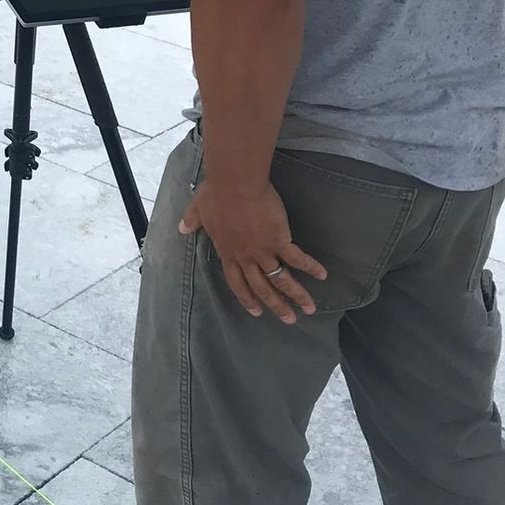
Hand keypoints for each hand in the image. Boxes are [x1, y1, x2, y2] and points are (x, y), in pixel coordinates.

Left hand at [180, 178, 327, 324]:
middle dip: (276, 305)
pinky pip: (297, 259)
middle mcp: (245, 257)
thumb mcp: (199, 208)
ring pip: (281, 279)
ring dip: (296, 295)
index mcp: (227, 251)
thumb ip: (192, 221)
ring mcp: (263, 251)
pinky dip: (311, 267)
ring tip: (309, 309)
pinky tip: (322, 275)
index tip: (256, 311)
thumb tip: (182, 228)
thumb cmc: (216, 194)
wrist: (234, 184)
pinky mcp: (279, 240)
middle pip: (262, 288)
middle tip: (288, 320)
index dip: (247, 297)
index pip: (237, 282)